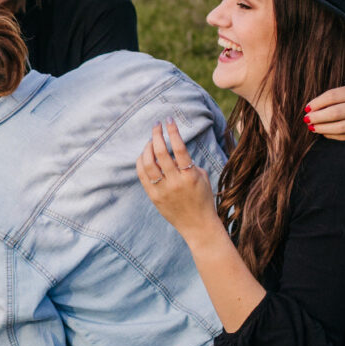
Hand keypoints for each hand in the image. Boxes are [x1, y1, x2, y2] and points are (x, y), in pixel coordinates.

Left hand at [136, 119, 221, 242]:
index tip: (169, 120)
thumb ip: (189, 163)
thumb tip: (174, 149)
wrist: (198, 225)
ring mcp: (163, 190)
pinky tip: (144, 156)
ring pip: (148, 164)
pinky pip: (142, 176)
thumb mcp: (202, 178)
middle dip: (157, 135)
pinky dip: (141, 163)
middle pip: (160, 153)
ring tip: (150, 141)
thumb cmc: (203, 198)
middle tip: (156, 126)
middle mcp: (175, 182)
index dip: (173, 132)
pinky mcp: (154, 197)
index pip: (179, 148)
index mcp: (190, 176)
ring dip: (147, 148)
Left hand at [305, 84, 344, 140]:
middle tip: (306, 119)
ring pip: (340, 128)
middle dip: (317, 117)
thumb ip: (335, 98)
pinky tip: (324, 132)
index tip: (306, 108)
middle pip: (335, 113)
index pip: (332, 96)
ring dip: (323, 128)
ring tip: (312, 127)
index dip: (317, 103)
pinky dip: (333, 135)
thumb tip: (311, 109)